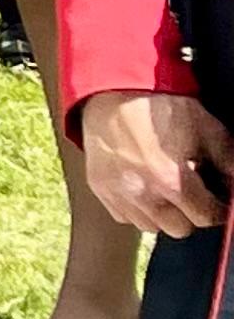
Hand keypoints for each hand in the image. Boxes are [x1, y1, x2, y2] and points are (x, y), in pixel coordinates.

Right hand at [85, 88, 233, 237]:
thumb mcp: (207, 130)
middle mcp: (142, 193)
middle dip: (190, 214)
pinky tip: (143, 187)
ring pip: (151, 226)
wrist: (113, 89)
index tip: (217, 200)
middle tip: (191, 193)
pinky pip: (124, 216)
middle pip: (180, 229)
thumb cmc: (161, 106)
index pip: (206, 217)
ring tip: (165, 190)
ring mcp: (117, 193)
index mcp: (171, 180)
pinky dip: (137, 208)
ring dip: (163, 214)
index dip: (218, 209)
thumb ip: (229, 164)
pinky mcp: (99, 188)